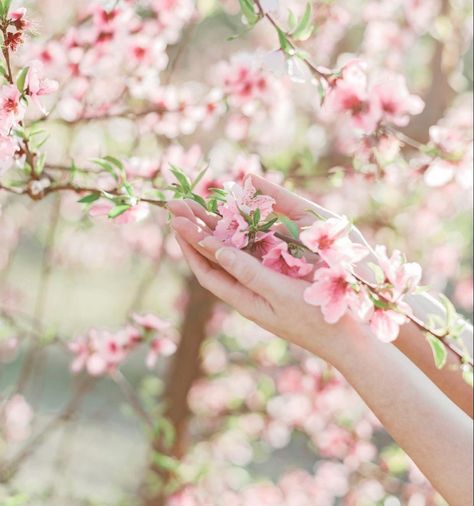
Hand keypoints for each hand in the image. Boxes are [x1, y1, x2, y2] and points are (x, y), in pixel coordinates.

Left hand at [168, 174, 363, 364]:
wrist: (348, 341)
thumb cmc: (317, 319)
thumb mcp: (281, 294)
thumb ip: (250, 272)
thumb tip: (217, 249)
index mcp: (245, 300)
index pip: (207, 271)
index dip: (189, 245)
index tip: (176, 220)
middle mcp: (249, 294)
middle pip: (214, 260)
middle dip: (195, 232)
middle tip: (179, 204)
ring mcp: (264, 288)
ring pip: (231, 256)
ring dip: (214, 232)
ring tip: (199, 207)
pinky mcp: (280, 282)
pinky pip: (252, 256)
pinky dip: (240, 238)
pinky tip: (238, 224)